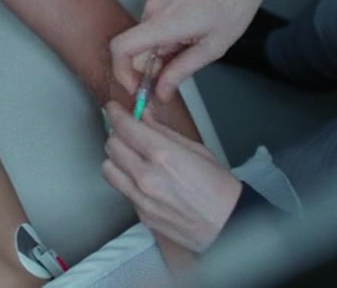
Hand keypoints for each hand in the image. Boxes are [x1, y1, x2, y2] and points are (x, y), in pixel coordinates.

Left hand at [99, 103, 242, 253]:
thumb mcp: (197, 150)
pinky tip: (144, 180)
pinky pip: (123, 190)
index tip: (114, 110)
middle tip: (128, 133)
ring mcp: (141, 198)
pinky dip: (128, 181)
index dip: (116, 114)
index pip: (124, 127)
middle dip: (118, 135)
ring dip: (117, 159)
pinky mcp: (142, 215)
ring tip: (131, 157)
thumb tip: (144, 117)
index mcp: (163, 155)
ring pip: (109, 169)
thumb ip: (164, 132)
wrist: (228, 226)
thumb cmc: (220, 189)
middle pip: (111, 146)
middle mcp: (147, 177)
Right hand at [111, 0, 274, 101]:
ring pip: (144, 35)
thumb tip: (160, 92)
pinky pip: (151, 20)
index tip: (137, 86)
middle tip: (174, 74)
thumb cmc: (234, 4)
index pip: (121, 48)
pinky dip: (162, 33)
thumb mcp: (212, 48)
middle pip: (134, 47)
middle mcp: (152, 6)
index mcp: (166, 22)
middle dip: (149, 66)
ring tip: (190, 43)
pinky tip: (187, 28)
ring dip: (159, 48)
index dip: (122, 72)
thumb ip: (181, 71)